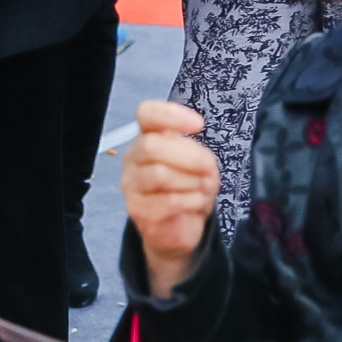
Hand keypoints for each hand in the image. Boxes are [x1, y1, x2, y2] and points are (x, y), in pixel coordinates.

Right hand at [120, 100, 218, 297]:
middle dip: (189, 157)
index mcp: (147, 136)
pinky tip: (198, 202)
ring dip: (192, 181)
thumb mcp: (199, 163)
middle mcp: (133, 157)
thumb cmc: (187, 186)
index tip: (199, 125)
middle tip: (210, 168)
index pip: (146, 113)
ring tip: (204, 188)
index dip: (171, 115)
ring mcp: (131, 184)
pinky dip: (191, 200)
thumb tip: (204, 164)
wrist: (177, 227)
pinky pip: (167, 201)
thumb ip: (199, 155)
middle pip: (151, 146)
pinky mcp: (137, 209)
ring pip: (160, 174)